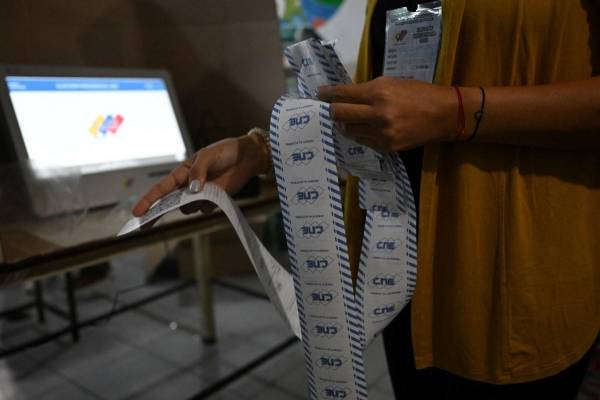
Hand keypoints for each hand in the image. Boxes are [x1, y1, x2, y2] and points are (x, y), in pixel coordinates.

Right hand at [132, 133, 267, 216]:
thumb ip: (199, 171)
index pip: (162, 188)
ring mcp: (200, 195)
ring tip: (210, 186)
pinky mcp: (213, 201)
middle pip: (169, 204)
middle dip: (156, 214)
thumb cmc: (224, 152)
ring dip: (194, 203)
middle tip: (144, 227)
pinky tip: (220, 190)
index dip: (149, 200)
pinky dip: (210, 204)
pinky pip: (205, 209)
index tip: (137, 212)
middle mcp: (188, 186)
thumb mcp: (209, 156)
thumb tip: (192, 190)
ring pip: (189, 208)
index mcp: (182, 172)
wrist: (246, 158)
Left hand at [317, 76, 456, 150]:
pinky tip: (363, 129)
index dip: (327, 93)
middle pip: (339, 114)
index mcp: (378, 92)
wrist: (443, 114)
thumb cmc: (419, 93)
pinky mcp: (387, 146)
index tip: (319, 93)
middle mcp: (377, 113)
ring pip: (349, 130)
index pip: (343, 93)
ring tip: (348, 120)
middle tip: (331, 109)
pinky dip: (360, 134)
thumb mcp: (393, 83)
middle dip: (332, 111)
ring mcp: (381, 132)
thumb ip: (369, 89)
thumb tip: (347, 95)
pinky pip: (363, 141)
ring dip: (345, 124)